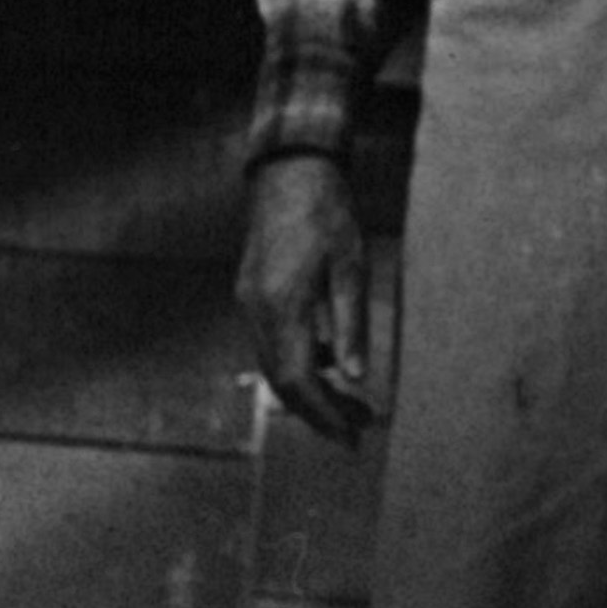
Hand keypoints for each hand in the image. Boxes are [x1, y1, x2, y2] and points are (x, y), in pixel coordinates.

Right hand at [238, 153, 377, 443]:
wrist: (289, 171)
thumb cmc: (327, 213)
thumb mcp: (352, 269)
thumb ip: (351, 327)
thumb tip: (355, 378)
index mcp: (282, 305)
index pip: (298, 380)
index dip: (325, 414)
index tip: (353, 436)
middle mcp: (256, 311)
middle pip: (281, 382)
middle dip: (318, 412)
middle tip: (358, 430)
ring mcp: (248, 303)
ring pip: (273, 366)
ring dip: (309, 391)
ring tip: (351, 403)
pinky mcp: (251, 295)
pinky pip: (271, 345)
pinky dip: (298, 364)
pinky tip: (329, 362)